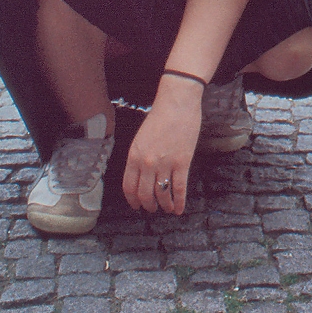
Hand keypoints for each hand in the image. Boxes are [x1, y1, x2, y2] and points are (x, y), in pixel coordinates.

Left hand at [123, 77, 201, 214]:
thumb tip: (141, 176)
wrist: (177, 103)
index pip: (129, 187)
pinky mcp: (182, 162)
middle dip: (148, 205)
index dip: (133, 200)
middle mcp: (147, 163)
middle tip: (152, 208)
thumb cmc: (160, 117)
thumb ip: (138, 157)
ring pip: (161, 194)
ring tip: (167, 209)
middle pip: (144, 194)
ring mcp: (165, 163)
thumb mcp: (141, 138)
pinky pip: (179, 188)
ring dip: (164, 205)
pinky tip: (179, 209)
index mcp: (134, 156)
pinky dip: (179, 202)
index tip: (136, 205)